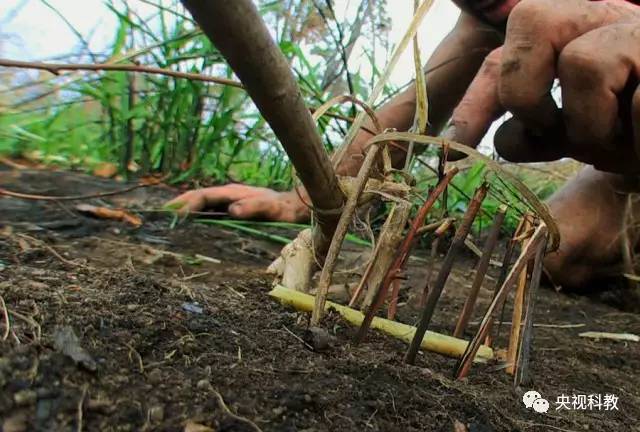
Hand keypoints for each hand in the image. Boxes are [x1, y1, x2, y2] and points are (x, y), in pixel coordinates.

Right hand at [165, 184, 309, 221]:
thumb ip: (253, 207)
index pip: (204, 196)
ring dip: (185, 209)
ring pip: (202, 203)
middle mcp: (228, 195)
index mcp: (233, 193)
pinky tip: (190, 226)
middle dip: (179, 205)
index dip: (187, 205)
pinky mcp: (233, 208)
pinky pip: (210, 211)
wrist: (295, 206)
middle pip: (198, 197)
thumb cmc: (284, 209)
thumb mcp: (271, 208)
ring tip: (167, 220)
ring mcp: (230, 201)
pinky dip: (196, 216)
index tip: (175, 217)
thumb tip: (232, 210)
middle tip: (159, 216)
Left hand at [445, 0, 639, 172]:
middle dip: (525, 89)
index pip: (507, 52)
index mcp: (574, 35)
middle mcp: (608, 17)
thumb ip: (541, 130)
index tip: (456, 142)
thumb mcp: (581, 130)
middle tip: (550, 130)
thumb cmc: (635, 130)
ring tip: (618, 142)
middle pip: (534, 19)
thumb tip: (501, 139)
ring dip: (591, 125)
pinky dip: (636, 137)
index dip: (477, 95)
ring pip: (584, 61)